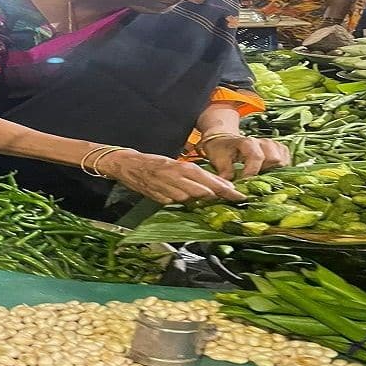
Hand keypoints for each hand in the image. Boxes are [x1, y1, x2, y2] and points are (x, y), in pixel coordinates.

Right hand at [105, 150, 245, 204]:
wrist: (128, 165)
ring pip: (190, 199)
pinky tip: (185, 200)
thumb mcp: (175, 163)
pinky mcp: (159, 198)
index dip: (223, 187)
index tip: (237, 194)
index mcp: (180, 167)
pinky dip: (182, 202)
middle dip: (217, 196)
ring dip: (199, 200)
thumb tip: (216, 184)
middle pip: (202, 190)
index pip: (207, 178)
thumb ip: (194, 175)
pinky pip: (175, 203)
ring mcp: (166, 189)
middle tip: (232, 199)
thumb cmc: (155, 163)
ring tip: (209, 200)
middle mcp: (175, 178)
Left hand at [201, 135, 290, 179]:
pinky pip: (287, 159)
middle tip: (254, 179)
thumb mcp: (218, 158)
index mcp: (247, 142)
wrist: (224, 140)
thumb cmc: (221, 149)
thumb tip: (230, 186)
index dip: (252, 171)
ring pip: (283, 159)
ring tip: (262, 175)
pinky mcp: (278, 149)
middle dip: (266, 171)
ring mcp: (272, 145)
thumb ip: (224, 170)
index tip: (245, 182)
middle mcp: (262, 142)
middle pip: (275, 158)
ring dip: (274, 170)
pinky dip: (281, 167)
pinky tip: (270, 173)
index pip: (256, 156)